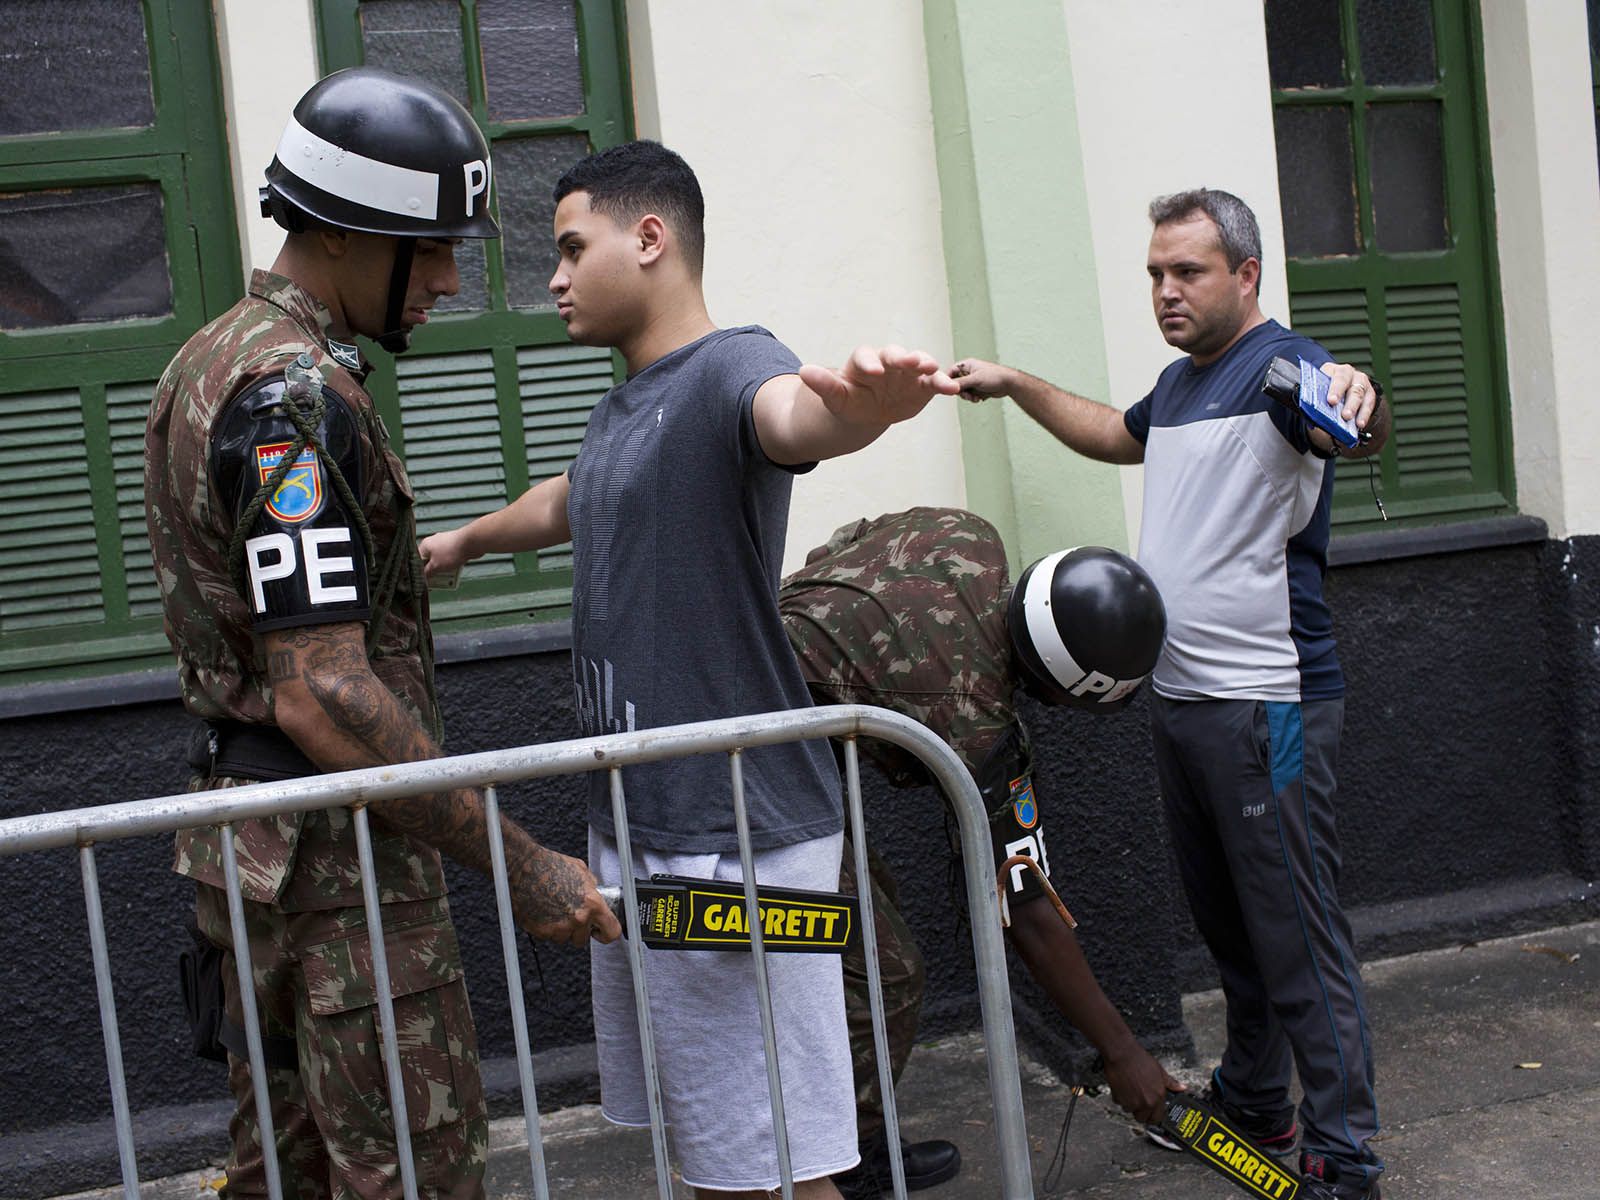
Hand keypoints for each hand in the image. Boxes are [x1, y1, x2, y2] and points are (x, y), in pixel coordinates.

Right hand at [418, 527, 469, 582]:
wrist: (471, 542)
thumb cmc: (452, 551)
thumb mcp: (436, 566)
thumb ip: (428, 572)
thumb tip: (424, 577)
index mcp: (425, 545)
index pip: (418, 560)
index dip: (420, 571)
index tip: (424, 580)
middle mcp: (434, 542)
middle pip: (430, 560)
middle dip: (433, 571)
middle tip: (435, 581)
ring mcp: (446, 542)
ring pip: (441, 559)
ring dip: (444, 569)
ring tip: (446, 578)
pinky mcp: (456, 545)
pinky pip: (451, 557)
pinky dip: (452, 564)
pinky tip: (455, 571)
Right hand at [513, 847, 622, 946]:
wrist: (523, 867)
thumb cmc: (550, 865)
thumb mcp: (581, 870)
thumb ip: (592, 888)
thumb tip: (597, 896)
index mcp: (592, 904)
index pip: (611, 932)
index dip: (606, 933)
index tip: (601, 931)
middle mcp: (577, 918)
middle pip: (583, 939)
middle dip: (578, 929)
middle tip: (570, 914)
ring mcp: (558, 927)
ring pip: (564, 938)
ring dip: (561, 928)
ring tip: (554, 908)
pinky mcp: (541, 931)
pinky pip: (548, 936)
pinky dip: (546, 927)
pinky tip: (544, 910)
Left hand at [796, 344, 958, 427]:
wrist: (867, 412)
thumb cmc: (849, 402)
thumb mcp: (836, 397)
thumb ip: (824, 385)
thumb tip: (804, 372)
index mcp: (863, 363)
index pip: (865, 356)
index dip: (870, 362)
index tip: (874, 372)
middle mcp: (887, 362)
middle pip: (896, 354)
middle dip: (903, 357)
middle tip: (911, 362)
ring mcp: (907, 373)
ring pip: (919, 363)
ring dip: (926, 364)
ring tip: (933, 370)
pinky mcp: (923, 386)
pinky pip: (935, 382)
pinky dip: (944, 384)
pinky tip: (953, 390)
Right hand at [947, 357, 1012, 400]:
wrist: (1009, 384)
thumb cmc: (995, 376)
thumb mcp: (975, 379)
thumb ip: (961, 383)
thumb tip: (949, 387)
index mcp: (967, 365)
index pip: (951, 372)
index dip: (949, 381)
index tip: (950, 389)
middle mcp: (969, 372)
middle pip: (956, 384)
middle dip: (961, 392)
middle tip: (967, 395)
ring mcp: (973, 381)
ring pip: (963, 391)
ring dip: (968, 396)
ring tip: (975, 398)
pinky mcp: (978, 389)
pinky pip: (970, 395)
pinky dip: (973, 398)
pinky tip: (979, 399)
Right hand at [1102, 1042, 1183, 1125]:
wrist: (1122, 1054)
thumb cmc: (1139, 1060)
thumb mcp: (1160, 1070)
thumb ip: (1171, 1083)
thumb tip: (1181, 1087)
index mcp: (1158, 1097)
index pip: (1158, 1118)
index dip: (1155, 1116)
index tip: (1153, 1113)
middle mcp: (1145, 1102)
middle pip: (1142, 1119)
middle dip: (1141, 1112)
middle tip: (1140, 1103)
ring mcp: (1131, 1102)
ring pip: (1130, 1111)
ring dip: (1131, 1105)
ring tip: (1131, 1092)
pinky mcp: (1119, 1099)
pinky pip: (1120, 1103)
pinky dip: (1121, 1098)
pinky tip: (1124, 1088)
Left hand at [1319, 362, 1378, 431]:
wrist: (1330, 386)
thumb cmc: (1320, 388)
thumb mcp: (1315, 389)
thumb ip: (1315, 400)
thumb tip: (1312, 416)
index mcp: (1334, 370)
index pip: (1338, 377)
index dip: (1336, 390)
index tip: (1332, 401)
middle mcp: (1350, 375)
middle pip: (1353, 388)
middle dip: (1350, 404)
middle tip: (1346, 416)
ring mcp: (1361, 383)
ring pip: (1362, 396)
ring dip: (1359, 411)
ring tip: (1357, 424)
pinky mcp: (1368, 393)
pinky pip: (1369, 404)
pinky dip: (1365, 415)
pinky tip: (1360, 424)